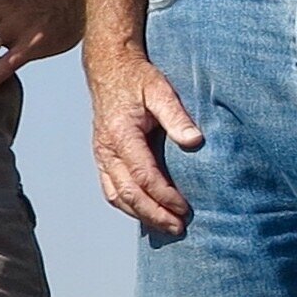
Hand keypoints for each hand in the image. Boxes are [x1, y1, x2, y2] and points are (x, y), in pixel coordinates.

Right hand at [89, 43, 205, 232]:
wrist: (110, 69)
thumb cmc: (137, 79)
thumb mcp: (160, 90)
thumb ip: (177, 116)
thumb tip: (195, 141)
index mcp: (120, 135)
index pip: (143, 175)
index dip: (165, 195)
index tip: (185, 208)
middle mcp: (106, 150)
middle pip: (128, 193)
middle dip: (154, 214)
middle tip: (179, 228)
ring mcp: (101, 156)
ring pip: (117, 197)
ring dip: (141, 215)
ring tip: (167, 227)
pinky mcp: (102, 158)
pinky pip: (111, 190)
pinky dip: (129, 206)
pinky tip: (147, 214)